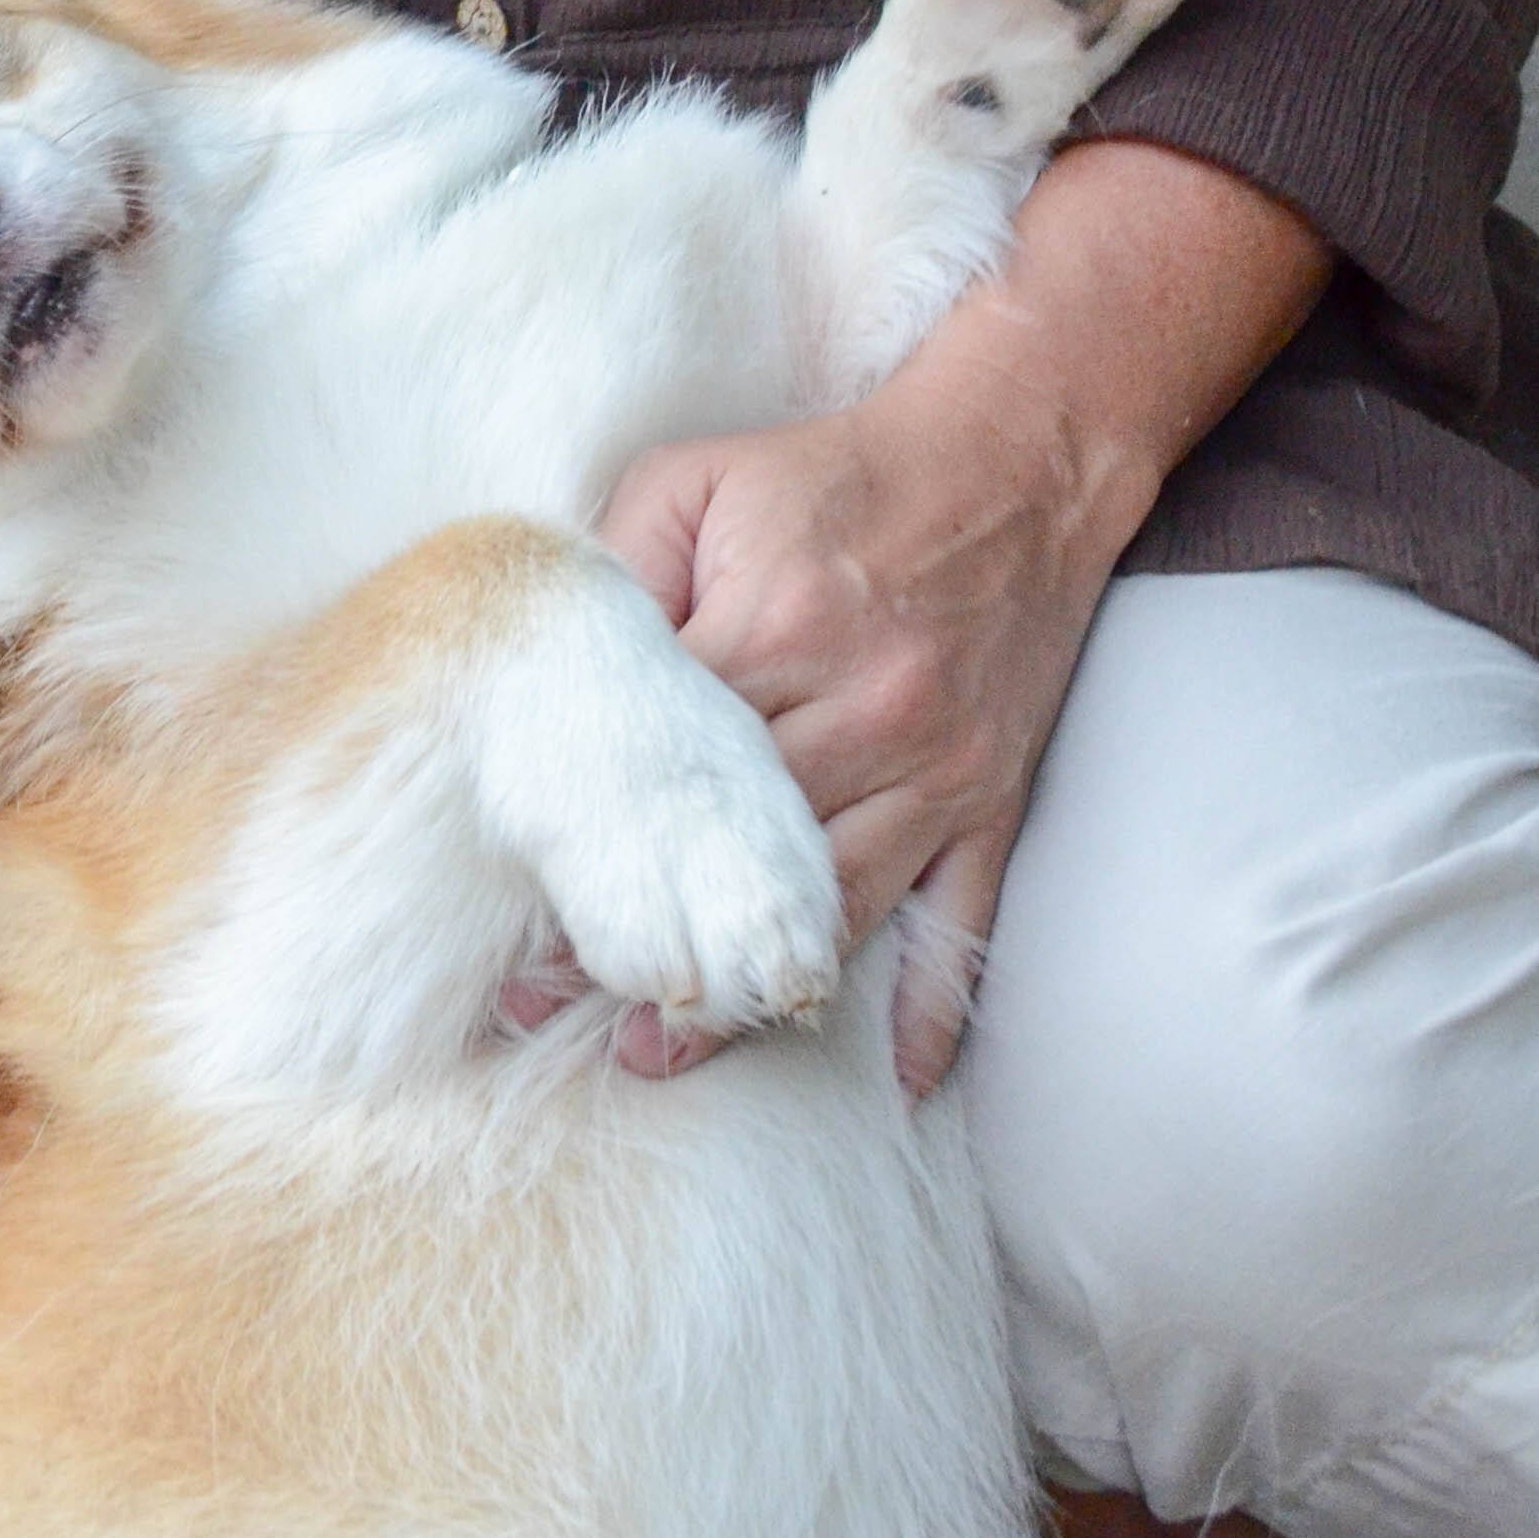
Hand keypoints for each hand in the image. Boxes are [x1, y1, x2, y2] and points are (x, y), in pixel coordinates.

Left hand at [599, 358, 1128, 1096]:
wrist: (1015, 455)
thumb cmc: (834, 473)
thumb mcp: (699, 480)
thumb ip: (617, 561)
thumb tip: (550, 662)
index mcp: (778, 629)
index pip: (664, 771)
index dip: (590, 853)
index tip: (522, 929)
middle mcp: (865, 712)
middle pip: (741, 859)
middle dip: (651, 942)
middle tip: (559, 1018)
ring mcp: (937, 765)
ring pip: (835, 909)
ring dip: (755, 996)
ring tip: (666, 1056)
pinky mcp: (992, 794)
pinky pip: (964, 917)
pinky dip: (934, 1002)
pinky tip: (897, 1082)